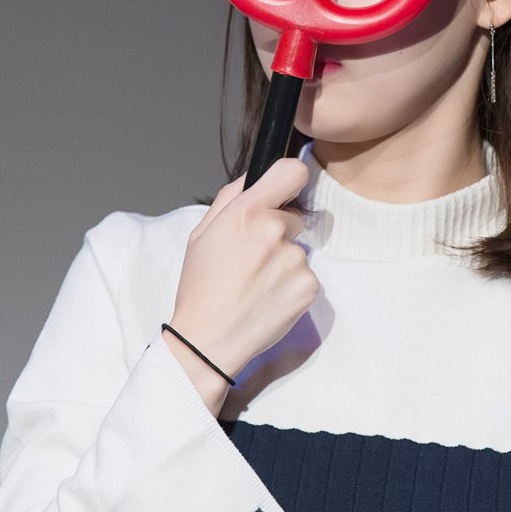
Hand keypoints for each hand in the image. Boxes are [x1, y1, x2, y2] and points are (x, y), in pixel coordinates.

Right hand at [168, 157, 318, 407]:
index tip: (283, 194)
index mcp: (246, 213)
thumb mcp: (202, 233)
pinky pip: (306, 275)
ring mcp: (295, 260)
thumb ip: (231, 198)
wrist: (209, 339)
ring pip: (298, 250)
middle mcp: (274, 231)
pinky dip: (291, 285)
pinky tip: (268, 298)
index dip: (289, 182)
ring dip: (283, 262)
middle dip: (278, 232)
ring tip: (256, 284)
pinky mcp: (309, 287)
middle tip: (252, 258)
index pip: (292, 172)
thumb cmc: (201, 286)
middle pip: (294, 217)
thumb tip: (255, 177)